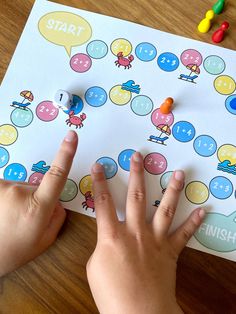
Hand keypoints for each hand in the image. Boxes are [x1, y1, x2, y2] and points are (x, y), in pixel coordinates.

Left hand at [0, 130, 77, 276]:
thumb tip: (58, 200)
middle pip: (37, 185)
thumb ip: (58, 216)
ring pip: (21, 187)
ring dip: (19, 198)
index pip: (57, 175)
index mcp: (38, 207)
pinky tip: (3, 212)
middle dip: (35, 196)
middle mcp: (19, 193)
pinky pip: (8, 187)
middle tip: (24, 217)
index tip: (72, 136)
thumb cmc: (17, 250)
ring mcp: (3, 188)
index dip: (66, 153)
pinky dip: (8, 197)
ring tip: (10, 217)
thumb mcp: (46, 238)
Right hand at [87, 152, 204, 313]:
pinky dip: (193, 222)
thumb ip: (103, 246)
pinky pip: (183, 234)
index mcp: (112, 236)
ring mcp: (155, 240)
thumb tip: (110, 238)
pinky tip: (202, 210)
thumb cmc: (112, 294)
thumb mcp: (95, 267)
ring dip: (172, 190)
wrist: (138, 313)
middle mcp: (135, 232)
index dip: (99, 182)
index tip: (100, 165)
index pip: (102, 203)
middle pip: (136, 197)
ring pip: (165, 209)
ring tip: (178, 173)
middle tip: (138, 157)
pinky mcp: (170, 251)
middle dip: (136, 174)